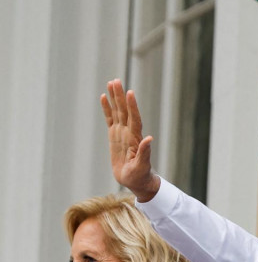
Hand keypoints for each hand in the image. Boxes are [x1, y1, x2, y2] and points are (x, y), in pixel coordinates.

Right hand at [101, 79, 160, 201]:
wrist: (137, 180)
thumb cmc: (140, 176)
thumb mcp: (142, 166)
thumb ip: (145, 153)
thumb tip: (150, 138)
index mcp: (135, 138)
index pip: (134, 119)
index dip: (132, 106)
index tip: (130, 93)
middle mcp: (129, 132)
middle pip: (124, 111)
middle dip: (120, 96)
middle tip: (116, 81)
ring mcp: (122, 133)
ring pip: (117, 112)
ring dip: (115, 98)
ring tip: (111, 83)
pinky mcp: (115, 136)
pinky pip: (110, 119)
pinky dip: (107, 109)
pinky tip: (104, 97)